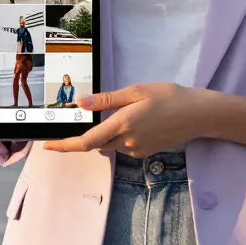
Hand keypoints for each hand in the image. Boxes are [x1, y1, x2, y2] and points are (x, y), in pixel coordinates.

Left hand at [42, 83, 206, 157]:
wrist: (197, 114)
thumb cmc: (168, 97)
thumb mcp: (135, 91)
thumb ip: (106, 100)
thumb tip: (80, 103)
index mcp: (122, 125)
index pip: (86, 142)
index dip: (64, 145)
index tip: (48, 145)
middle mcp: (127, 143)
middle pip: (97, 143)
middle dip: (87, 134)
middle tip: (84, 116)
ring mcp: (137, 150)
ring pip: (110, 144)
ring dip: (106, 132)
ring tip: (123, 110)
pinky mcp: (145, 153)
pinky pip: (124, 145)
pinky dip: (120, 135)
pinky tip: (135, 119)